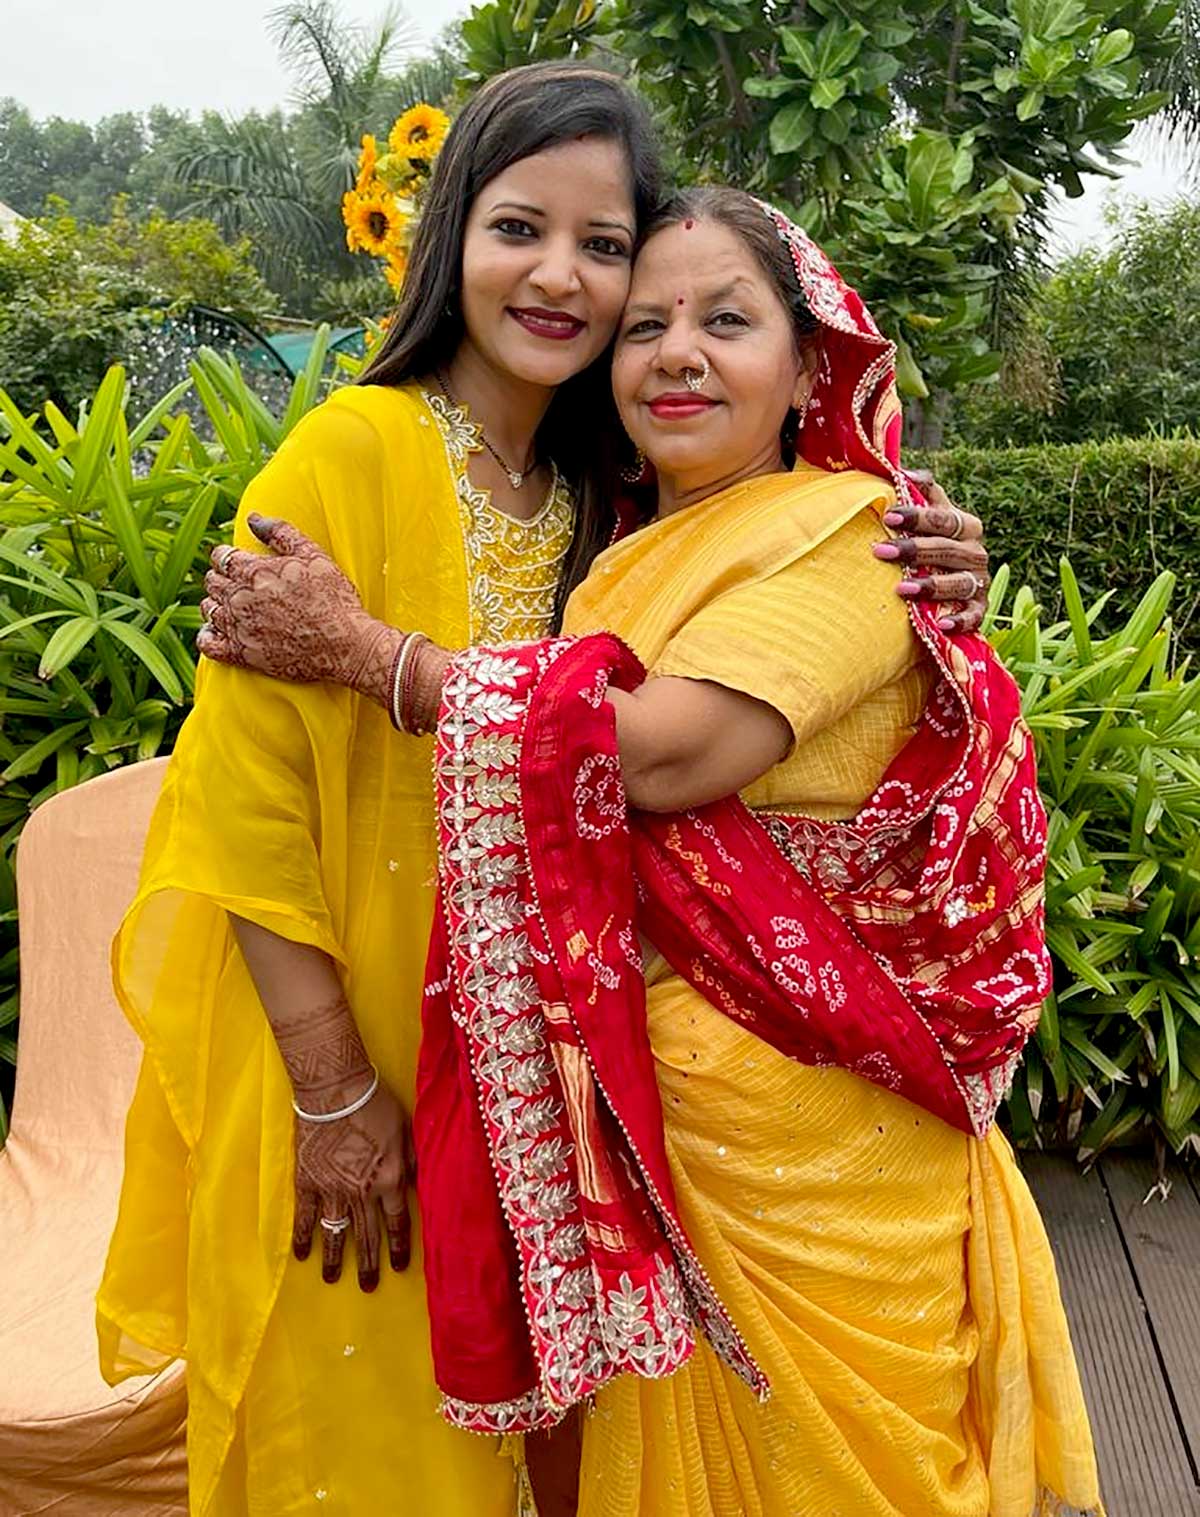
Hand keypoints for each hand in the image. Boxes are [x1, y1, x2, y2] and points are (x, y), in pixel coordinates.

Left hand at [199, 514, 394, 691]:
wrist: (344, 645)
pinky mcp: (241, 654)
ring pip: (208, 609)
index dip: (226, 556)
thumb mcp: (314, 556)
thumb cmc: (334, 599)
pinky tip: (217, 632)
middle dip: (221, 578)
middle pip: (212, 581)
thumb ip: (280, 532)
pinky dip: (207, 636)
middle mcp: (240, 598)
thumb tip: (252, 517)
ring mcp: (238, 627)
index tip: (236, 561)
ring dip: (216, 604)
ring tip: (231, 606)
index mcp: (254, 571)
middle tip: (237, 583)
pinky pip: (207, 644)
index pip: (221, 556)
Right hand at [291, 1073, 413, 1291]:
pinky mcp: (307, 1181)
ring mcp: (332, 1189)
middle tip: (369, 1287)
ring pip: (335, 1233)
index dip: (398, 1247)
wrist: (336, 1089)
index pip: (397, 1223)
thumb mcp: (407, 1131)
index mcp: (390, 1180)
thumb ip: (413, 1162)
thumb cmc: (376, 1105)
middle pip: (367, 1236)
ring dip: (335, 1259)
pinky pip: (304, 1216)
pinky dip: (303, 1237)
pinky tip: (302, 1255)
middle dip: (370, 1264)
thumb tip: (421, 1187)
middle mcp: (362, 1192)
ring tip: (334, 1279)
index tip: (398, 1267)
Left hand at [873, 471, 989, 634]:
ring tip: (900, 589)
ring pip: (958, 582)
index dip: (917, 516)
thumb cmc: (928, 546)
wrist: (945, 590)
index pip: (942, 518)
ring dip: (930, 585)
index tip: (889, 516)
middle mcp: (975, 551)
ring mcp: (978, 581)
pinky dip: (960, 620)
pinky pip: (973, 615)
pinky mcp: (979, 609)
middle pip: (946, 549)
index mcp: (964, 525)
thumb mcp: (926, 520)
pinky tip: (942, 624)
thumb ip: (920, 494)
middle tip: (880, 551)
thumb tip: (901, 472)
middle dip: (913, 549)